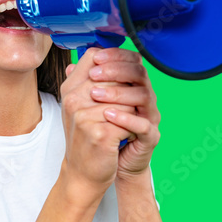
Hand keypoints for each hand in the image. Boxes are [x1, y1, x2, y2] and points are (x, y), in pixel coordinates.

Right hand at [58, 48, 133, 201]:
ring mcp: (84, 117)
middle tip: (129, 106)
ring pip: (126, 100)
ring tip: (124, 124)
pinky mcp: (100, 134)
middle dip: (128, 91)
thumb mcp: (83, 106)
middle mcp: (73, 100)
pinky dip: (132, 128)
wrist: (83, 174)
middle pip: (115, 77)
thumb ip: (91, 80)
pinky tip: (125, 136)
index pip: (95, 57)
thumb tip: (102, 53)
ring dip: (132, 112)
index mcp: (70, 89)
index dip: (116, 58)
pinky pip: (129, 120)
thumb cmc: (87, 138)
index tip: (129, 69)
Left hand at [81, 48, 160, 181]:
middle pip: (139, 73)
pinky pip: (145, 125)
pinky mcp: (151, 137)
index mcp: (133, 86)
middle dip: (115, 70)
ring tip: (95, 95)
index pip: (132, 61)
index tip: (96, 58)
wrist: (104, 165)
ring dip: (118, 93)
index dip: (116, 56)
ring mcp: (150, 117)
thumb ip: (85, 85)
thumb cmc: (100, 132)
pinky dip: (127, 118)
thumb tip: (71, 65)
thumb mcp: (89, 106)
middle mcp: (145, 98)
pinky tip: (108, 115)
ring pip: (144, 95)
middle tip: (93, 75)